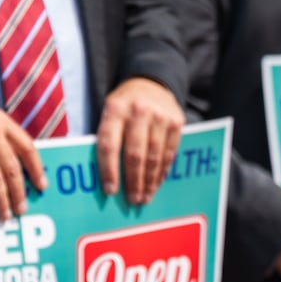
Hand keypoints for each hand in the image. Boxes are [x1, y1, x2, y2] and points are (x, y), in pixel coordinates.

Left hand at [96, 77, 183, 203]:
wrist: (152, 81)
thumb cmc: (125, 103)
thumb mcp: (110, 111)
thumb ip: (108, 136)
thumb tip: (103, 175)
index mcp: (115, 108)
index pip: (109, 144)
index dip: (109, 170)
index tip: (110, 190)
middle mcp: (138, 111)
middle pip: (134, 154)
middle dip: (132, 181)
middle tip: (132, 200)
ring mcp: (160, 116)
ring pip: (154, 156)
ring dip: (149, 181)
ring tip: (144, 197)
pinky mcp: (177, 122)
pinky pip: (169, 153)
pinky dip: (162, 171)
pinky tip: (156, 183)